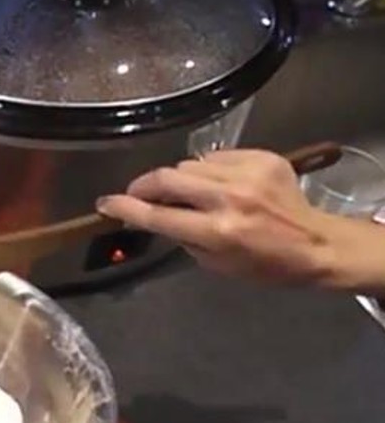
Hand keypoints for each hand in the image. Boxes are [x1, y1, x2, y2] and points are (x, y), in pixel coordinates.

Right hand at [96, 148, 384, 291]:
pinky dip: (209, 170)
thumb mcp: (215, 262)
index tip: (105, 204)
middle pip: (167, 178)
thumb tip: (155, 213)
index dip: (125, 208)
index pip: (157, 215)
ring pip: (189, 165)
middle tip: (138, 193)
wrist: (317, 245)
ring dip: (181, 179)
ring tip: (190, 193)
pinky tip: (221, 184)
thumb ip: (183, 235)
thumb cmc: (263, 265)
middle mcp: (230, 199)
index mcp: (218, 232)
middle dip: (144, 185)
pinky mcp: (262, 158)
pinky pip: (216, 157)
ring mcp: (248, 174)